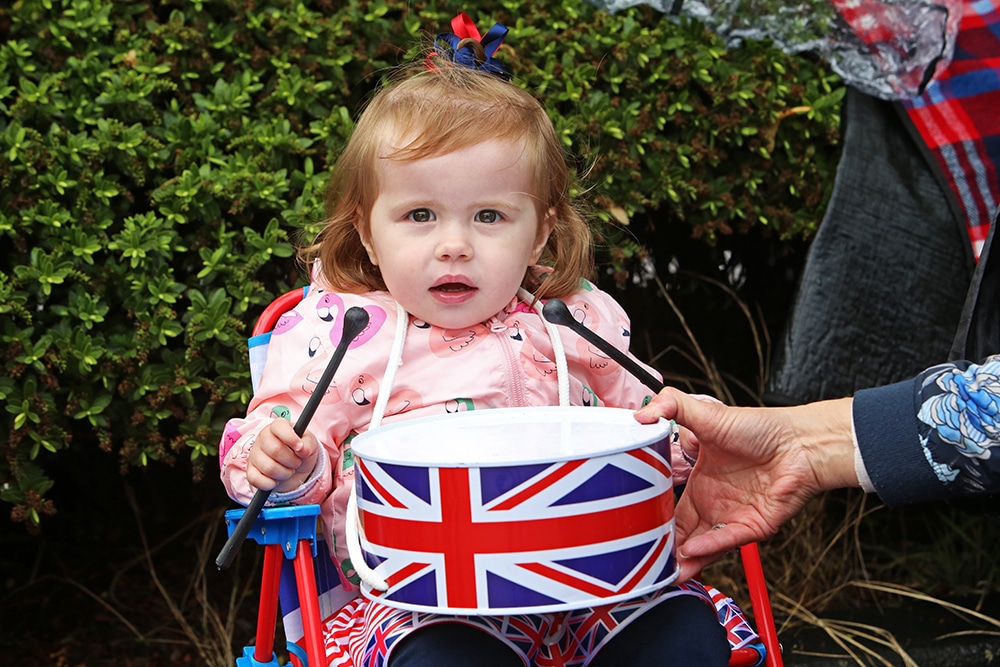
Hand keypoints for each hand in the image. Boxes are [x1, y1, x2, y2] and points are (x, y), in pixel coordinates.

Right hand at [246, 418, 319, 492]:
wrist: (295, 470)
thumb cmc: (300, 452)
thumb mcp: (310, 445)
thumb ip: (308, 444)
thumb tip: (303, 449)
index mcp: (277, 427)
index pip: (279, 426)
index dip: (291, 438)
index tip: (300, 448)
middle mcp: (263, 438)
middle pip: (275, 450)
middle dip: (291, 460)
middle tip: (297, 462)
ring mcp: (254, 454)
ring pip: (268, 467)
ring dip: (284, 473)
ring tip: (288, 470)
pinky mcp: (250, 471)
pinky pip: (257, 480)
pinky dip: (271, 484)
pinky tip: (276, 480)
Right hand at [635, 388, 856, 580]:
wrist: (800, 441)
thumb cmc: (759, 428)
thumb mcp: (707, 415)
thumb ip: (672, 406)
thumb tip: (641, 414)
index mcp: (700, 483)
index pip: (669, 508)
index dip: (652, 518)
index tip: (632, 525)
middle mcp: (714, 504)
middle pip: (681, 534)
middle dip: (662, 548)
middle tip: (639, 556)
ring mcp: (732, 517)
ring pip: (701, 546)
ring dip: (683, 558)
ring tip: (661, 569)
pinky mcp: (753, 527)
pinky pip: (726, 541)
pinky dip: (708, 547)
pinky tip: (691, 551)